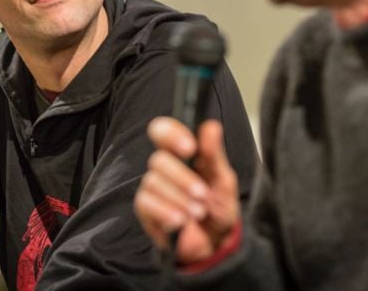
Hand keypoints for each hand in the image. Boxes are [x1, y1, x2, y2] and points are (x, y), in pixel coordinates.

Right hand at [134, 116, 240, 263]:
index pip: (162, 131)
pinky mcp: (144, 209)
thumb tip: (211, 126)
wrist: (214, 242)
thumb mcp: (223, 180)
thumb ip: (214, 154)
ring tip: (197, 213)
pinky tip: (180, 222)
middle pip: (158, 159)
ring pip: (152, 182)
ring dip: (178, 198)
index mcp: (181, 153)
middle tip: (202, 195)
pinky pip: (146, 202)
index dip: (171, 134)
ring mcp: (151, 187)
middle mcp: (163, 167)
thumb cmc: (218, 207)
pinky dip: (165, 211)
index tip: (189, 148)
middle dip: (183, 178)